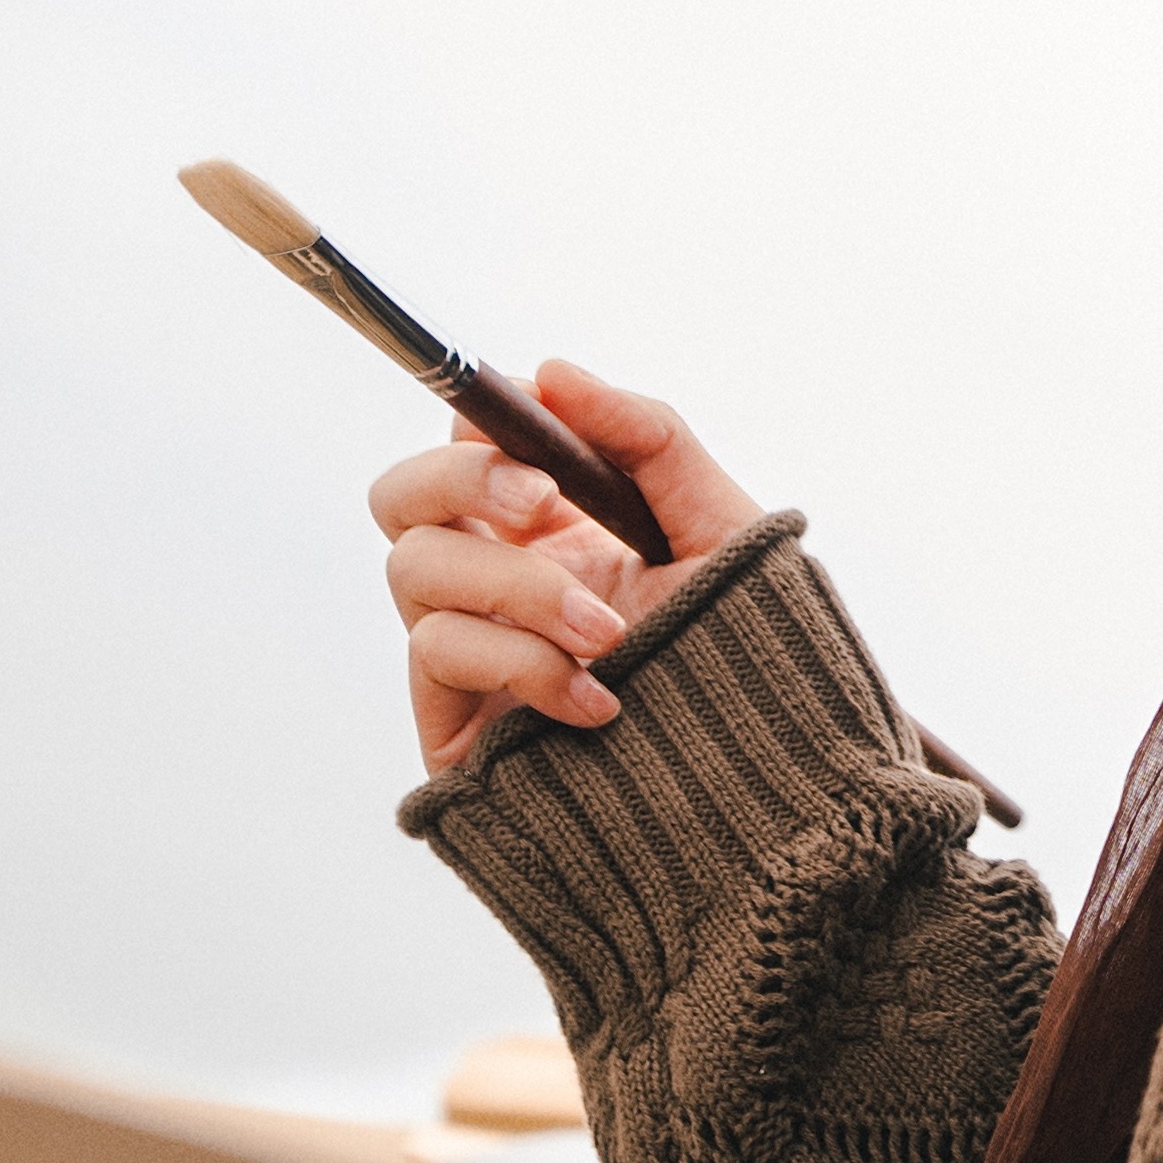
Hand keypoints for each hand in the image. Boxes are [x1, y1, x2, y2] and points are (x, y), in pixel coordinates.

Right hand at [374, 361, 767, 773]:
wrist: (763, 791)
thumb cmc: (746, 656)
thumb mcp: (718, 526)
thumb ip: (647, 436)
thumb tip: (549, 370)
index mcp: (550, 529)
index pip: (467, 445)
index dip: (482, 424)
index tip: (541, 435)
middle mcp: (494, 584)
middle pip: (399, 497)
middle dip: (463, 481)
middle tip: (545, 500)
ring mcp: (468, 655)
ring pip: (415, 569)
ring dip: (519, 586)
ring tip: (609, 633)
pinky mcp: (452, 725)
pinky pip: (437, 651)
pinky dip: (523, 661)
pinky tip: (600, 700)